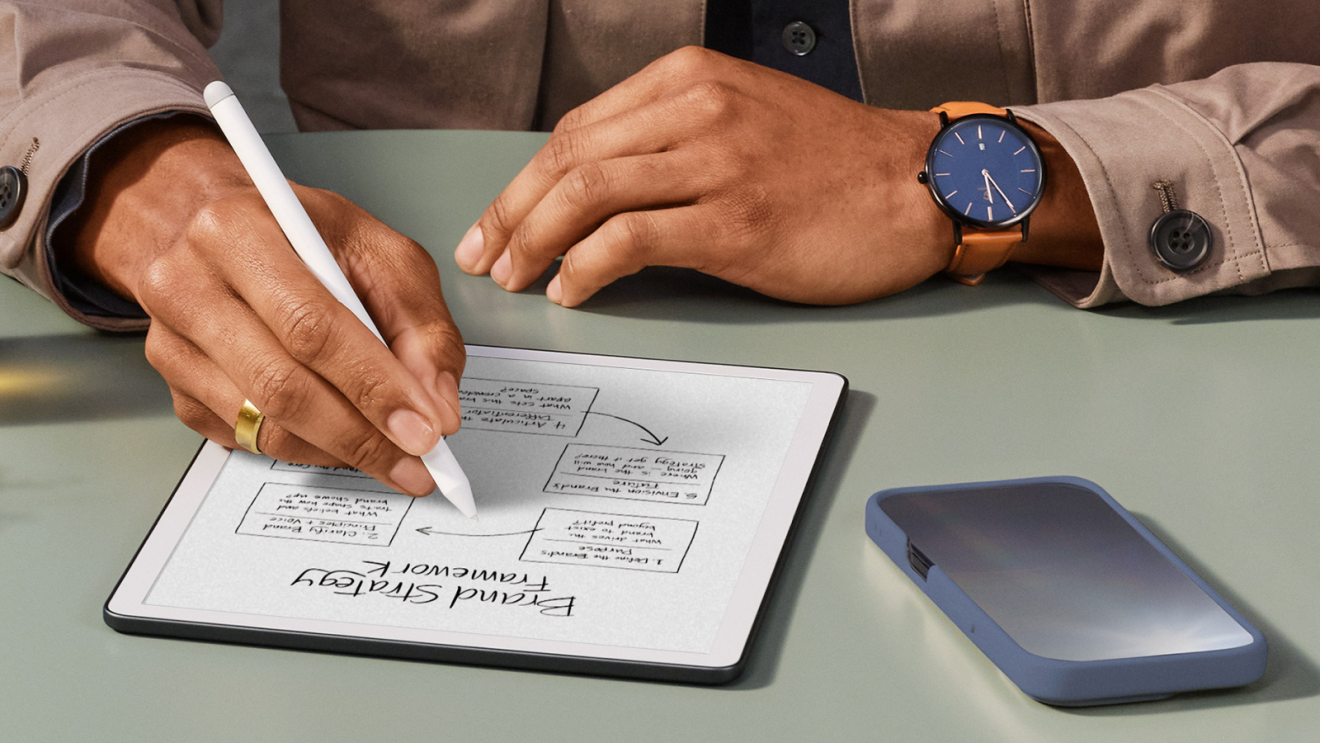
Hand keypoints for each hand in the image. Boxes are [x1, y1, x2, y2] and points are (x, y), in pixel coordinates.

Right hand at [68, 118, 464, 495]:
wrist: (214, 230)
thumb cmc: (301, 237)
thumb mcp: (379, 251)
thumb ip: (420, 324)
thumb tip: (437, 404)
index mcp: (239, 232)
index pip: (312, 327)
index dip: (374, 385)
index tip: (425, 427)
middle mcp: (188, 286)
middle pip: (282, 386)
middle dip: (363, 434)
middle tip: (418, 460)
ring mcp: (173, 344)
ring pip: (265, 425)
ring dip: (341, 449)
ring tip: (392, 454)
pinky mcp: (177, 389)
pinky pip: (250, 440)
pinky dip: (310, 449)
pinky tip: (343, 436)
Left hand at [454, 46, 948, 305]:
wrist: (921, 184)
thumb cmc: (835, 162)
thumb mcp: (744, 116)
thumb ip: (672, 137)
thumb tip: (596, 187)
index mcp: (691, 78)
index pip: (579, 128)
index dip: (525, 180)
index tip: (497, 219)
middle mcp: (698, 109)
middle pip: (570, 158)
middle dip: (512, 212)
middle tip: (484, 256)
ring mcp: (718, 162)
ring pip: (589, 193)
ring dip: (536, 240)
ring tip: (516, 276)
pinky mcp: (737, 221)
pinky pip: (632, 239)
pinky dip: (587, 266)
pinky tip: (572, 288)